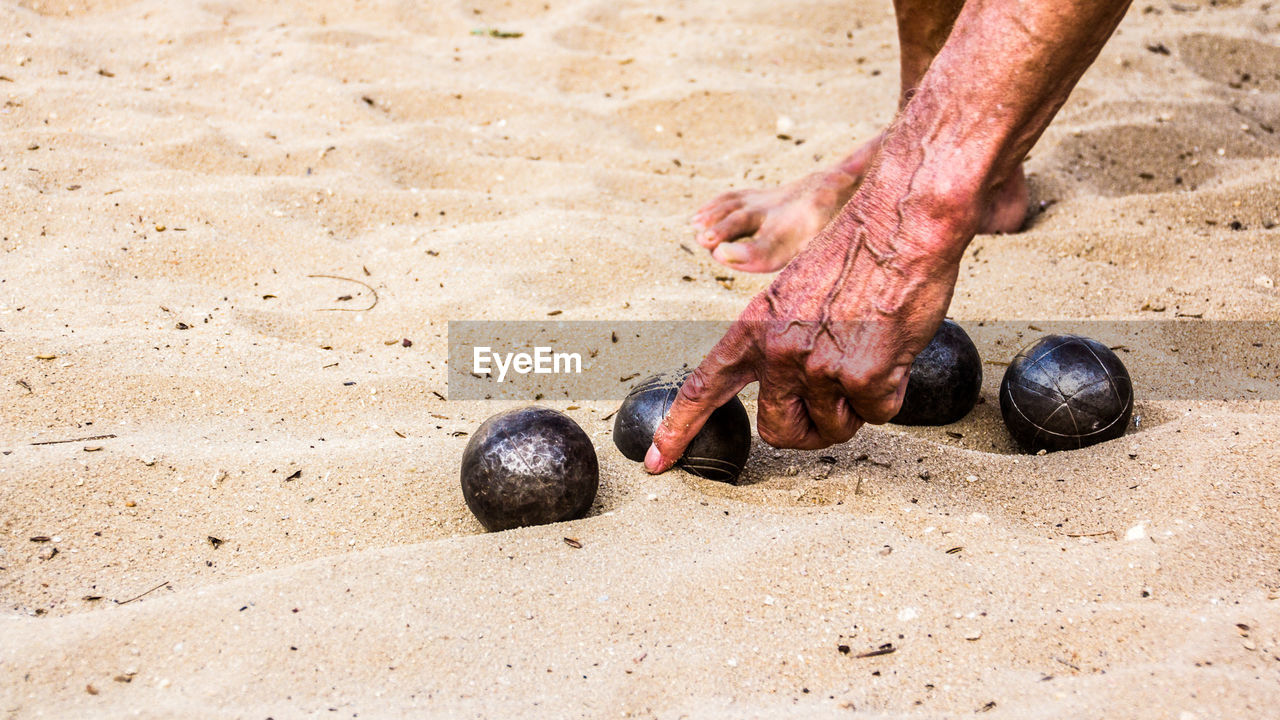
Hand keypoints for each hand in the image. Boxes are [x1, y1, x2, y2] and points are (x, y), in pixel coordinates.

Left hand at [645, 171, 969, 470]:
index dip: (678, 430)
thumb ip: (782, 340)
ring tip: (868, 357)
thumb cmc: (858, 253)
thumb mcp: (795, 293)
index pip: (702, 388)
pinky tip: (892, 352)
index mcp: (754, 328)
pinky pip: (877, 414)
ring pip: (833, 429)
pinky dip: (889, 393)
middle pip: (778, 430)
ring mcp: (819, 367)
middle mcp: (779, 351)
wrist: (901, 224)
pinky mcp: (863, 378)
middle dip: (807, 429)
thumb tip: (791, 389)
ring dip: (854, 408)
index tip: (658, 461)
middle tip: (832, 404)